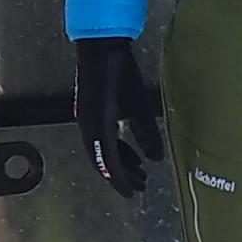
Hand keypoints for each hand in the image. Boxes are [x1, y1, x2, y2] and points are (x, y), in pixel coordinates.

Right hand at [76, 35, 165, 198]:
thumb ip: (146, 132)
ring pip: (101, 150)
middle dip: (120, 175)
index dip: (122, 181)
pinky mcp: (89, 111)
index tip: (134, 194)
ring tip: (139, 170)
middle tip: (141, 185)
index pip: (110, 163)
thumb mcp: (139, 104)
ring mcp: (86, 119)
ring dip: (119, 162)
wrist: (100, 48)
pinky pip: (100, 139)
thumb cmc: (121, 73)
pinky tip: (129, 148)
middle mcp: (88, 127)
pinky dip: (115, 147)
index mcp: (99, 127)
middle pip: (102, 160)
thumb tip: (156, 159)